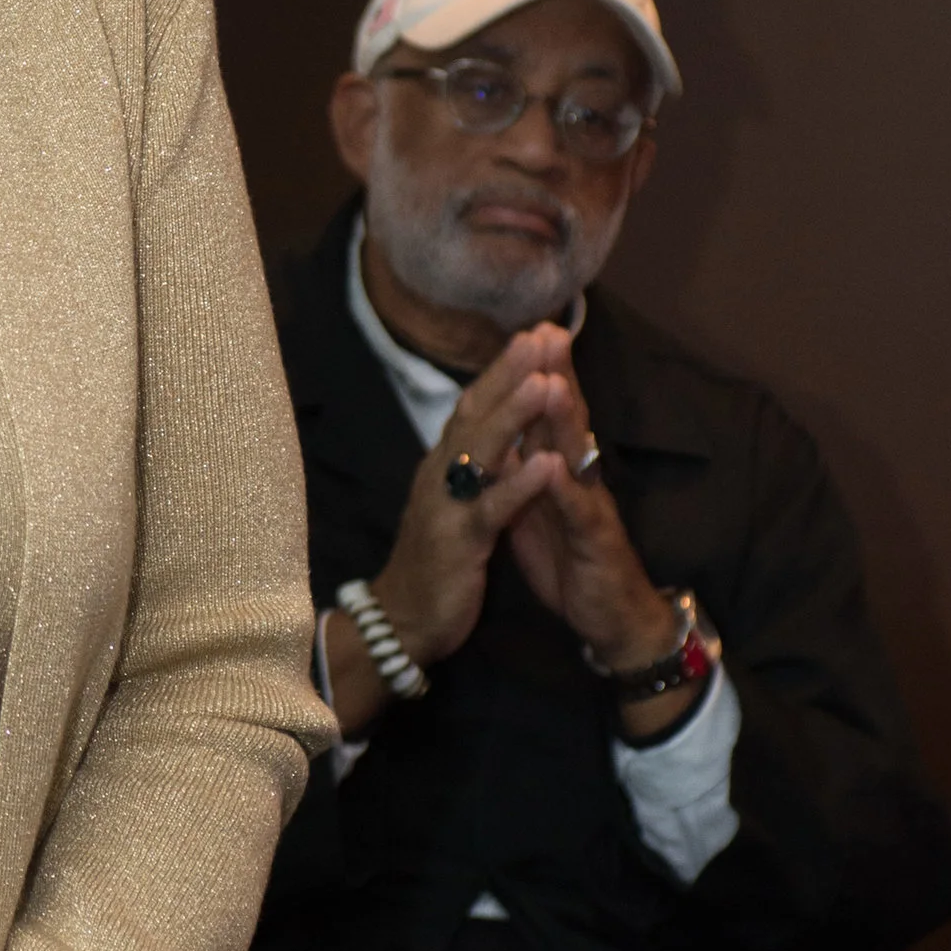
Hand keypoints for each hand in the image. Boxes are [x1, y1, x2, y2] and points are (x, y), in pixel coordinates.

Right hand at [326, 327, 580, 734]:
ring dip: (515, 415)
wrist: (403, 618)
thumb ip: (473, 461)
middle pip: (476, 413)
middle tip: (542, 336)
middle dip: (510, 373)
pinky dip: (519, 484)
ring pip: (481, 451)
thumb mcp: (454, 499)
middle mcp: (440, 473)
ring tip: (547, 383)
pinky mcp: (458, 541)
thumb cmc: (436, 557)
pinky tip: (546, 463)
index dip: (504, 368)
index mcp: (445, 462)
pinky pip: (490, 508)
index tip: (536, 332)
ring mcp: (447, 504)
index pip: (474, 403)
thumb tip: (494, 420)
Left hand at [496, 352, 691, 721]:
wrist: (611, 620)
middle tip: (546, 330)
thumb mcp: (537, 507)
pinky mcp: (595, 542)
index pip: (547, 413)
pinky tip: (555, 465)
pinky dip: (565, 488)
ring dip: (563, 420)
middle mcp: (580, 478)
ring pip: (577, 456)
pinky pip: (578, 512)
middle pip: (567, 419)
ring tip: (550, 382)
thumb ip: (523, 469)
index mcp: (560, 469)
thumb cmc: (571, 560)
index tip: (523, 331)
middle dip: (555, 374)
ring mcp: (591, 506)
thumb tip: (501, 432)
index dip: (536, 373)